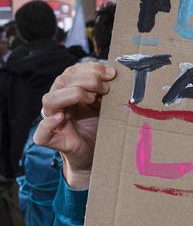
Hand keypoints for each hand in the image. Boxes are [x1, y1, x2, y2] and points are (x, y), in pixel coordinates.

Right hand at [34, 63, 116, 189]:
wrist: (95, 156)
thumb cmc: (98, 128)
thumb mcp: (105, 106)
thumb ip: (107, 92)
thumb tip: (119, 77)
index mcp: (68, 91)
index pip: (73, 71)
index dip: (92, 69)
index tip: (111, 73)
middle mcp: (58, 102)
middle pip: (62, 81)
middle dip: (87, 80)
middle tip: (106, 88)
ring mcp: (51, 120)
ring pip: (50, 100)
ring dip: (72, 94)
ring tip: (91, 98)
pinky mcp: (50, 139)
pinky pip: (41, 132)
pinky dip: (49, 123)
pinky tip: (61, 118)